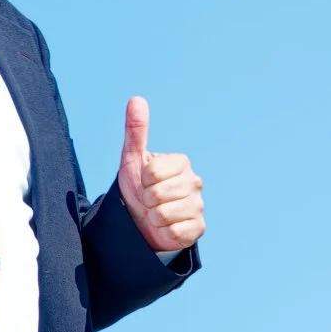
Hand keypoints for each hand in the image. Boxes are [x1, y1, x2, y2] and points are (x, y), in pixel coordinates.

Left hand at [116, 96, 204, 251]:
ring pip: (164, 214)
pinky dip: (164, 232)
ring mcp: (198, 205)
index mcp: (181, 163)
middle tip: (149, 200)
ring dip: (153, 218)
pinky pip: (174, 232)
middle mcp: (194, 182)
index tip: (145, 182)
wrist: (142, 221)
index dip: (142, 180)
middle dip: (146, 200)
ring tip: (156, 214)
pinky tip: (166, 227)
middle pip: (157, 194)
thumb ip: (135, 131)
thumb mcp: (133, 159)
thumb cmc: (139, 187)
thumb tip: (136, 99)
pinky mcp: (198, 228)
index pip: (153, 173)